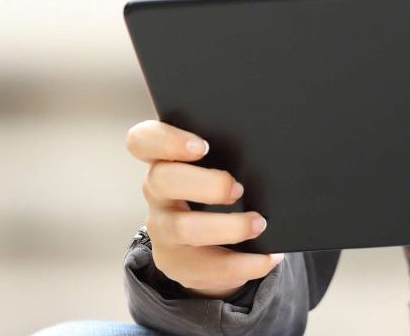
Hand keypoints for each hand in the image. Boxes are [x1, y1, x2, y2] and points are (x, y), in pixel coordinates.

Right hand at [126, 119, 283, 297]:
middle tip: (238, 189)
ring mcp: (161, 230)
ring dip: (228, 227)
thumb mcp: (215, 168)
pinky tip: (267, 257)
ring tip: (259, 224)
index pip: (142, 141)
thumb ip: (226, 155)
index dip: (166, 141)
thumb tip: (267, 156)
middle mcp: (155, 193)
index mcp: (162, 159)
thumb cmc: (214, 190)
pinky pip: (207, 267)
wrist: (205, 243)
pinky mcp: (175, 263)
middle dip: (205, 184)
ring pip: (184, 228)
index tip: (202, 146)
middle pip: (162, 180)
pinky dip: (244, 264)